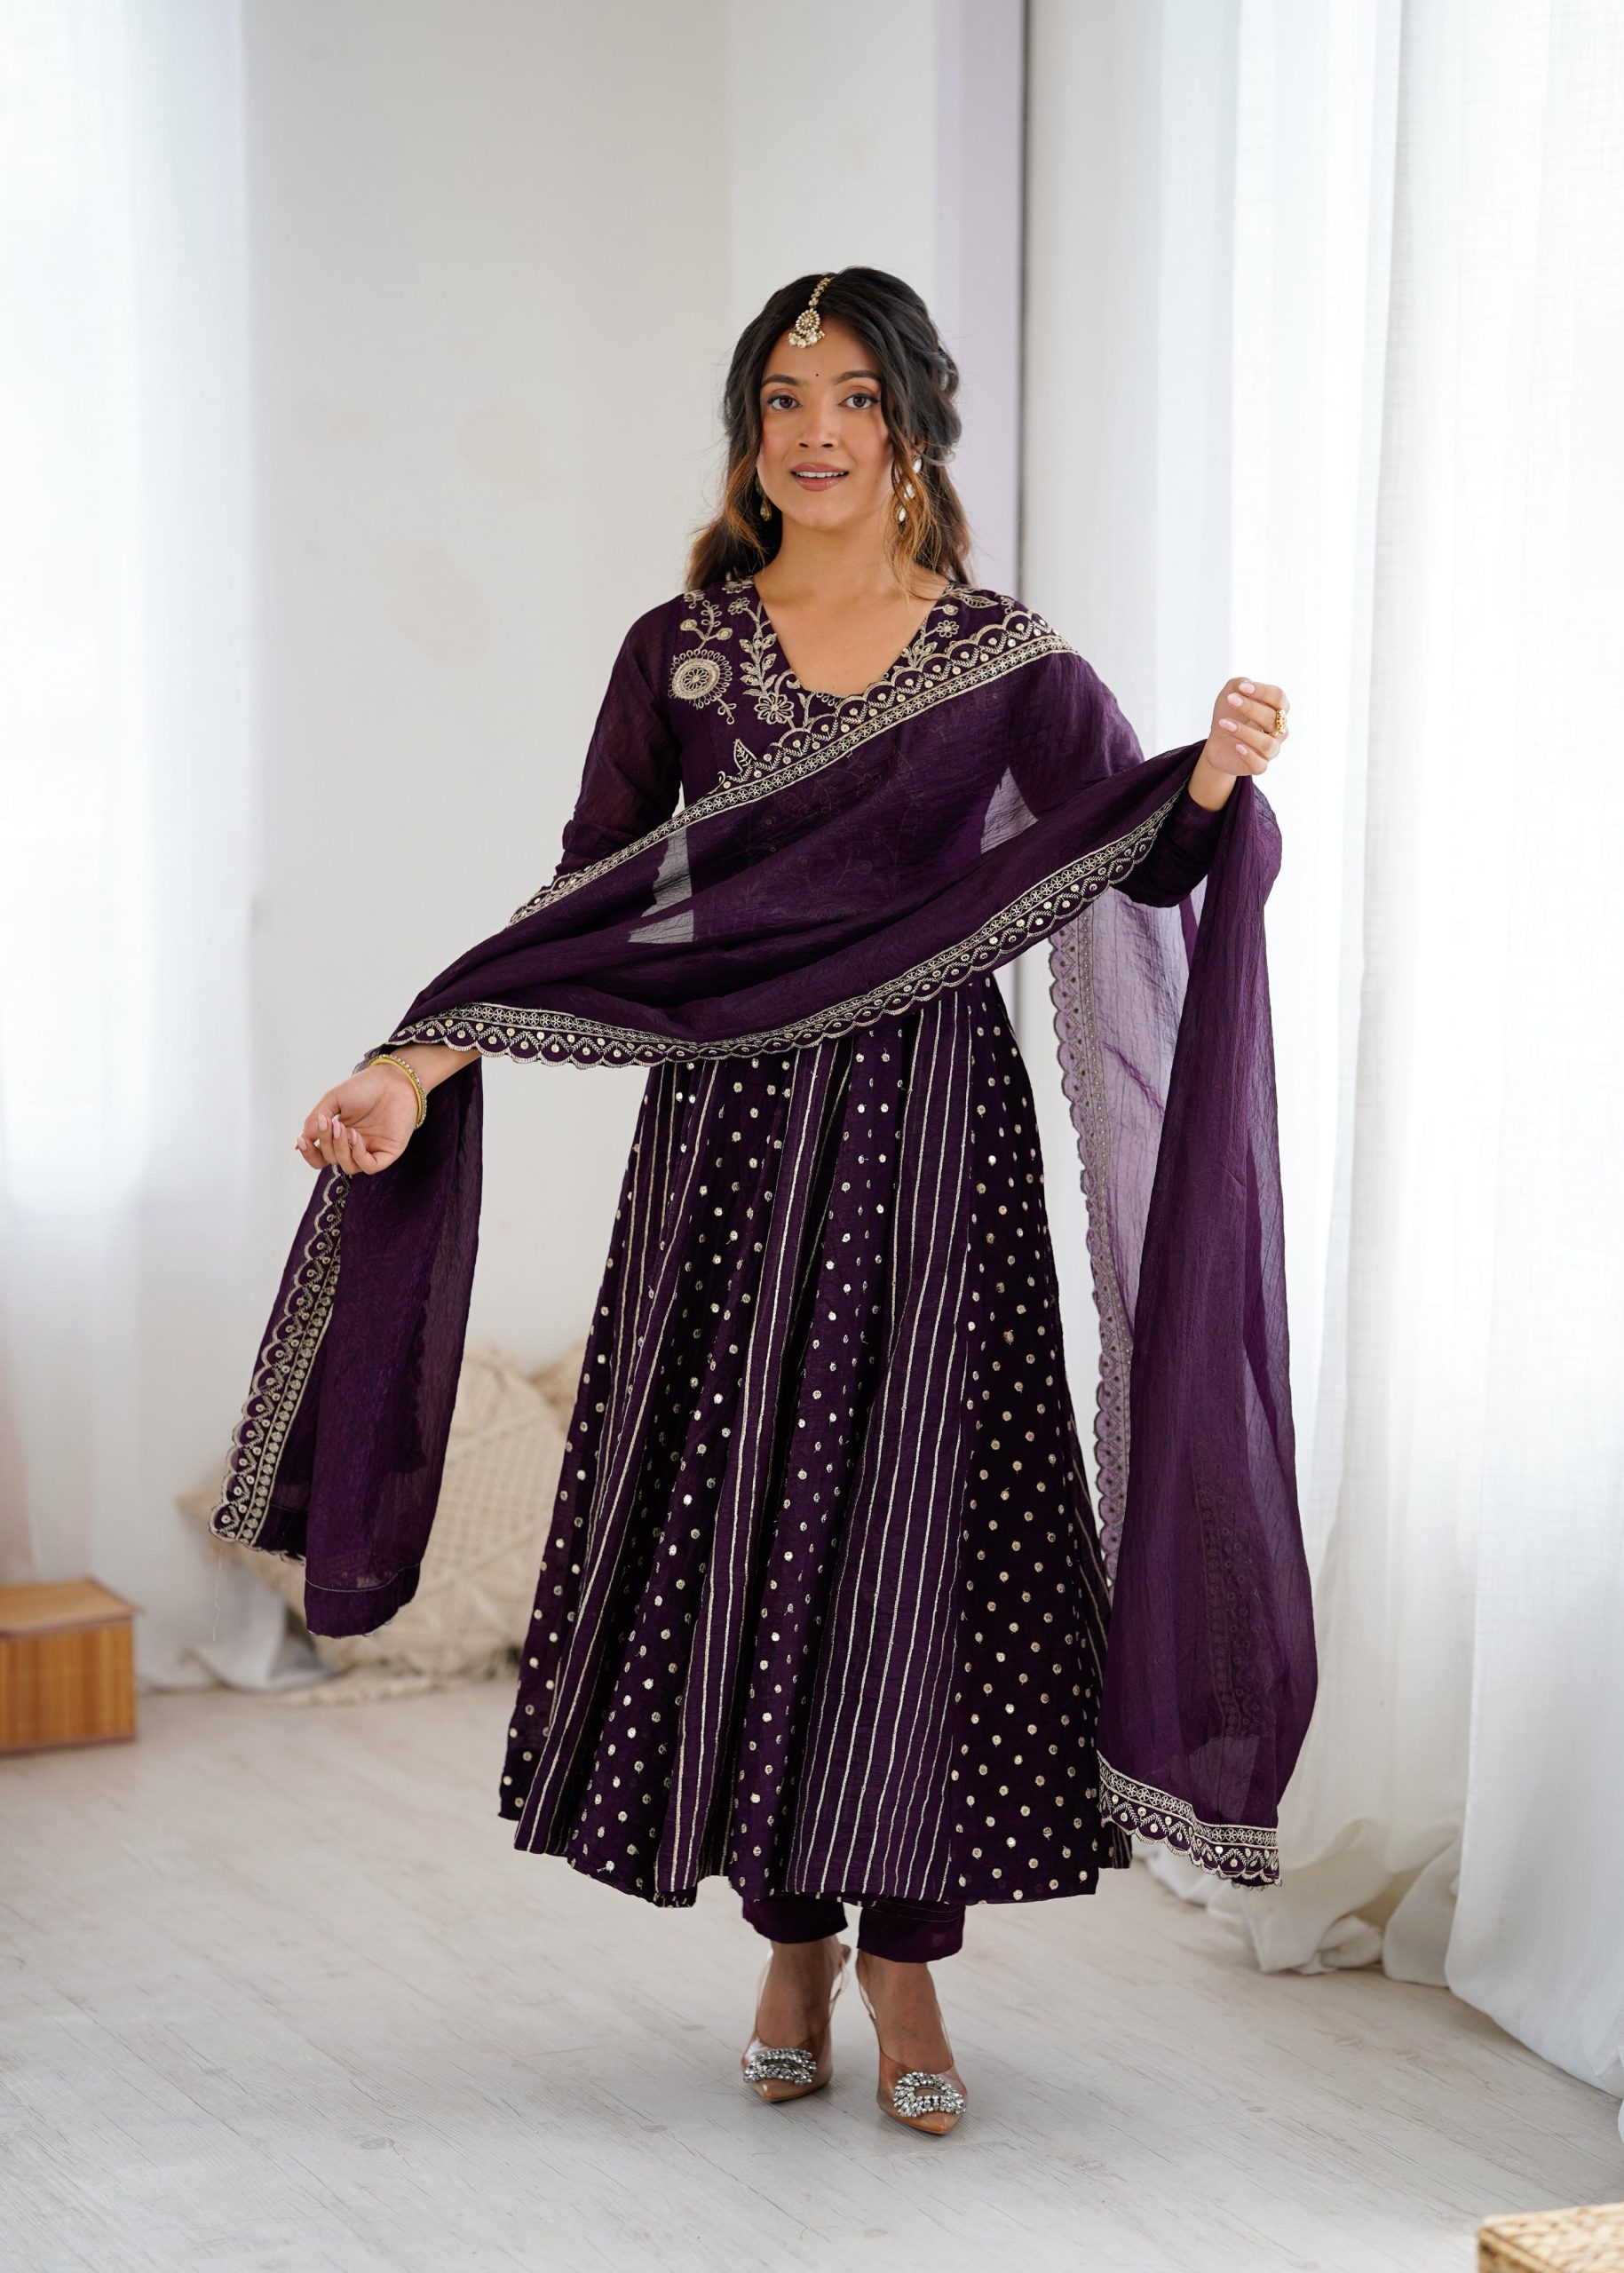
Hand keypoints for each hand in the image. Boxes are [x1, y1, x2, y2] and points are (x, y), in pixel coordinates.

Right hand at [295, 1060, 419, 1176]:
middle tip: (328, 1123)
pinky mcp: (387, 1153)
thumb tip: (302, 1138)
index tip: (301, 1140)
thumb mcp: (333, 1099)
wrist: (393, 1079)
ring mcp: (370, 1150)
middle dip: (325, 1143)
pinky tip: (355, 1137)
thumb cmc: (365, 1087)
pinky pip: (369, 1166)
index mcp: (339, 1135)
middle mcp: (353, 1146)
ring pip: (348, 1167)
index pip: (320, 1155)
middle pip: (330, 1160)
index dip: (309, 1152)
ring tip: (342, 1127)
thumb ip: (316, 1119)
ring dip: (340, 1149)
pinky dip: (358, 1155)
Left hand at [1201, 676, 1290, 779]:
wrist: (1217, 740)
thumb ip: (1239, 684)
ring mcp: (1270, 750)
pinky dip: (1249, 756)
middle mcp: (1279, 730)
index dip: (1262, 691)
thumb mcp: (1230, 693)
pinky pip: (1260, 765)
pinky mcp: (1258, 766)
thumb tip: (1247, 684)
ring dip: (1244, 732)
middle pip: (1272, 719)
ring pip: (1266, 744)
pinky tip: (1236, 747)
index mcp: (1277, 710)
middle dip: (1250, 708)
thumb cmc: (1229, 713)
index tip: (1241, 688)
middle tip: (1231, 700)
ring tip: (1224, 723)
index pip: (1279, 698)